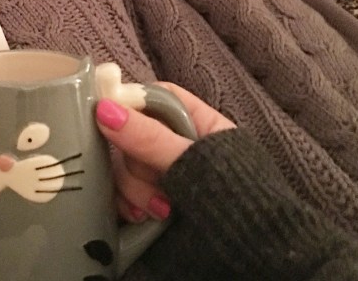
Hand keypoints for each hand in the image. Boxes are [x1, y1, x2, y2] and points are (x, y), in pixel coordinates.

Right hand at [96, 83, 234, 222]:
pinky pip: (122, 194)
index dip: (131, 102)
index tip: (108, 113)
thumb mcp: (196, 164)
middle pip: (132, 133)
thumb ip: (151, 137)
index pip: (155, 98)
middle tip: (155, 177)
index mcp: (196, 123)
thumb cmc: (237, 203)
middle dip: (138, 159)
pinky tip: (142, 217)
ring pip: (125, 166)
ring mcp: (161, 177)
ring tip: (160, 208)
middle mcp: (174, 147)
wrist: (253, 259)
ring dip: (135, 187)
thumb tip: (105, 109)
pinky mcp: (149, 205)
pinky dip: (126, 204)